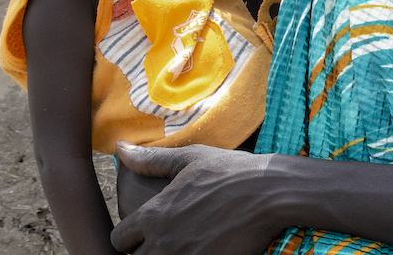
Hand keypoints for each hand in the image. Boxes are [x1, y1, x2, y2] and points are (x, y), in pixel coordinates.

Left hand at [110, 142, 284, 254]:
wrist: (273, 192)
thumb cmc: (233, 171)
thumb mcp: (191, 158)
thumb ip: (150, 160)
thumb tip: (119, 148)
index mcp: (153, 214)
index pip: (119, 238)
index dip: (131, 236)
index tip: (147, 231)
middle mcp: (162, 240)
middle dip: (145, 252)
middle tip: (167, 241)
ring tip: (183, 247)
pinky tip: (203, 251)